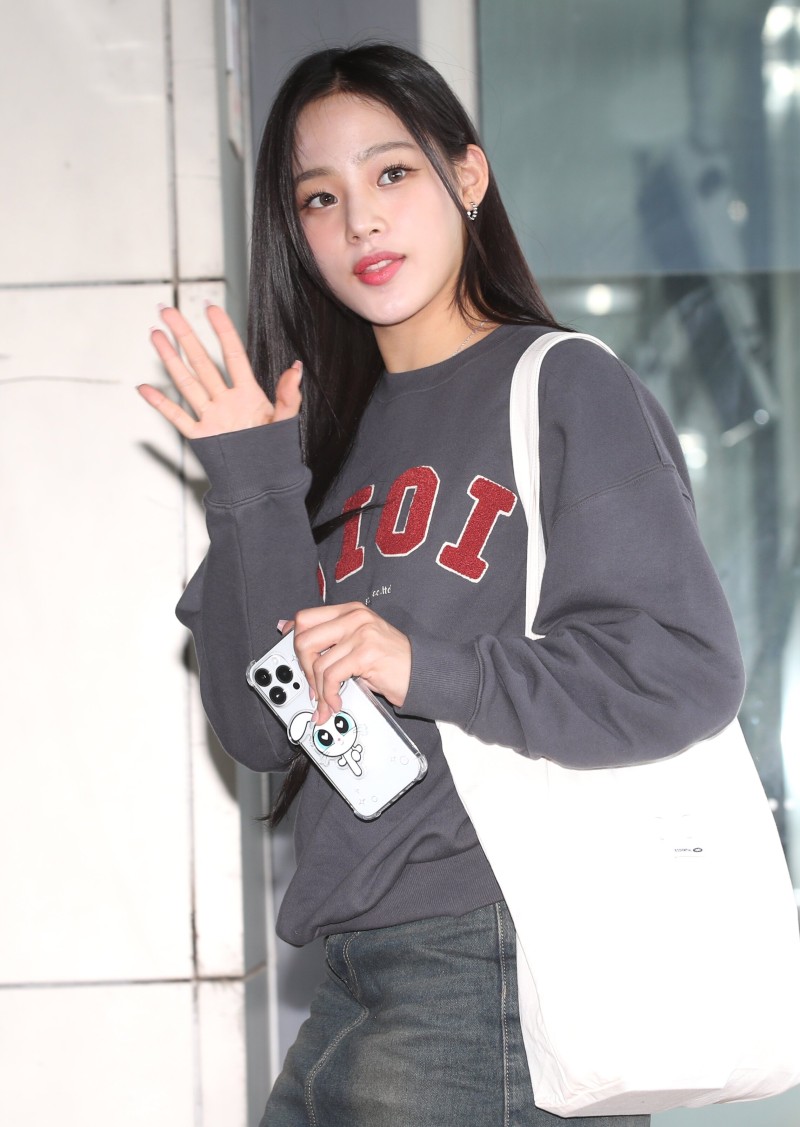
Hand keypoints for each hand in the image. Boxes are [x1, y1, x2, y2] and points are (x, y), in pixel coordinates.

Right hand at [137, 304, 301, 437]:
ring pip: (186, 382)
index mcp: (248, 393)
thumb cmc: (277, 450)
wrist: (264, 480)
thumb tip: (296, 368)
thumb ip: (288, 395)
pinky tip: (145, 388)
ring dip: (170, 359)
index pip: (232, 354)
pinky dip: (161, 403)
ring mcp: (211, 416)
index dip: (222, 331)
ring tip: (156, 335)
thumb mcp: (286, 420)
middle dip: (184, 335)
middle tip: (168, 311)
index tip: (210, 308)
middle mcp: (226, 400)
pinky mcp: (201, 436)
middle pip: (201, 361)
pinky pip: (177, 416)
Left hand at [288, 604, 411, 723]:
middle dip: (303, 669)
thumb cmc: (391, 660)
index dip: (292, 639)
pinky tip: (336, 702)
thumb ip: (331, 639)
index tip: (292, 656)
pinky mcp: (365, 653)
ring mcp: (360, 633)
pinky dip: (329, 695)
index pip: (306, 618)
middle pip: (304, 639)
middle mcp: (354, 617)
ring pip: (317, 663)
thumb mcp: (358, 642)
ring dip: (318, 690)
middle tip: (313, 686)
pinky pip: (331, 677)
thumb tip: (291, 634)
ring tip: (326, 701)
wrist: (422, 672)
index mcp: (350, 611)